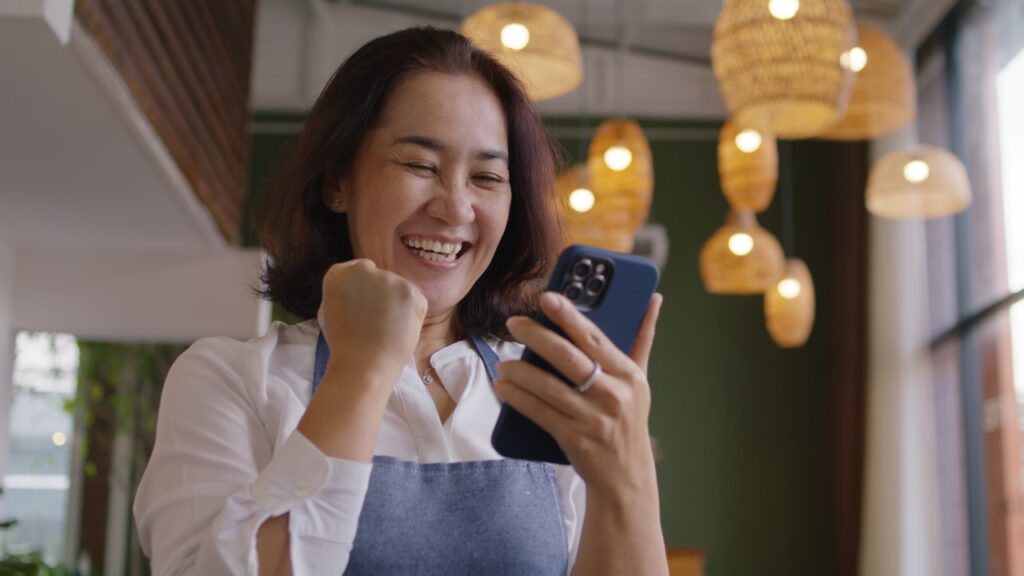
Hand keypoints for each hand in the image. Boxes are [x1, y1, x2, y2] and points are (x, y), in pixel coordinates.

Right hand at [318, 259, 427, 380]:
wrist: (363, 362)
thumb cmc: (343, 343)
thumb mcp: (329, 310)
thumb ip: (344, 292)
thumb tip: (357, 287)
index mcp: (339, 272)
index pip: (359, 271)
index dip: (364, 290)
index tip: (363, 307)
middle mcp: (364, 269)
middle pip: (380, 278)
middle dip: (381, 294)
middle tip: (376, 320)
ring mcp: (390, 278)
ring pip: (398, 288)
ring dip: (397, 303)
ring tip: (387, 328)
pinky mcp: (411, 291)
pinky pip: (415, 300)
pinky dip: (412, 314)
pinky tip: (399, 329)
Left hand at [494, 291, 662, 498]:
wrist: (626, 476)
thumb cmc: (628, 420)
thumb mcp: (640, 381)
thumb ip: (642, 338)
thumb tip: (653, 298)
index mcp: (630, 375)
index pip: (595, 338)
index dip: (570, 316)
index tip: (548, 298)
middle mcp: (614, 395)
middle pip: (569, 359)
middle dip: (537, 337)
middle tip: (514, 323)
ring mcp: (594, 419)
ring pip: (549, 388)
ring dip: (521, 372)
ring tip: (504, 362)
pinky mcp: (575, 439)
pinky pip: (540, 413)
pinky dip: (518, 398)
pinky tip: (504, 387)